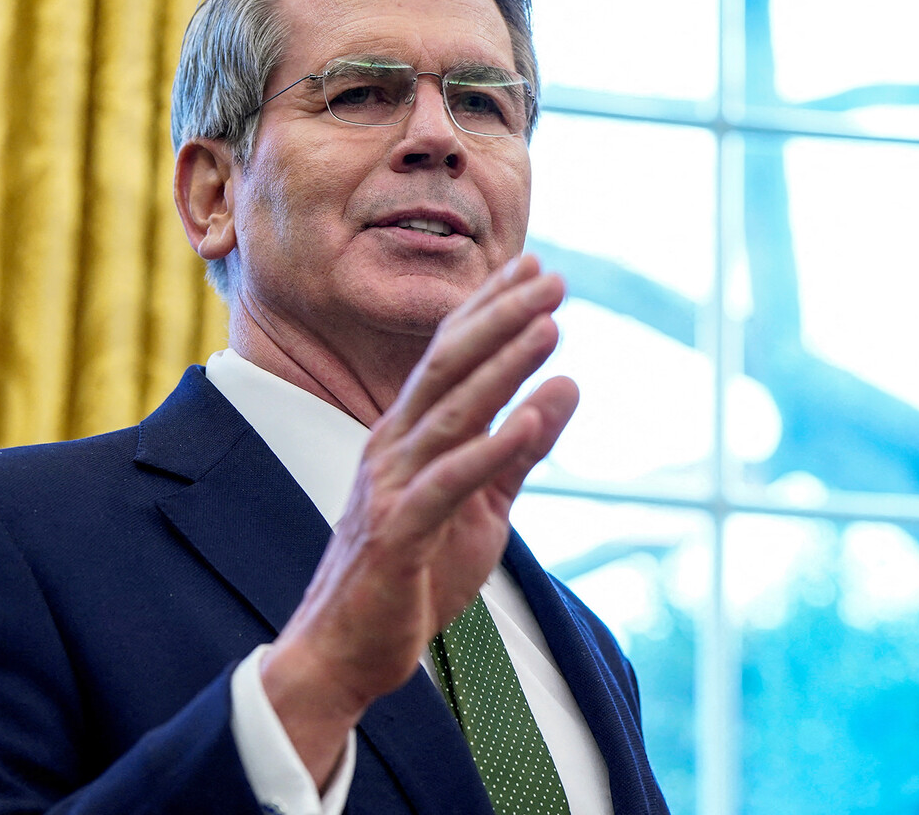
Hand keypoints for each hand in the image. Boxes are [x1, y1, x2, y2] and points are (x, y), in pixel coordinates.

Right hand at [259, 254, 578, 784]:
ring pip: (451, 412)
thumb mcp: (482, 506)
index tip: (534, 268)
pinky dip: (492, 449)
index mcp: (407, 435)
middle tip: (551, 276)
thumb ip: (521, 450)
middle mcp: (392, 447)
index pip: (449, 356)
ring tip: (549, 327)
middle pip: (448, 366)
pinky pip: (449, 483)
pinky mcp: (397, 532)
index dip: (491, 309)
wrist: (348, 650)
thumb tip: (570, 384)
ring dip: (502, 367)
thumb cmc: (413, 576)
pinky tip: (532, 419)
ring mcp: (390, 486)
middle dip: (501, 317)